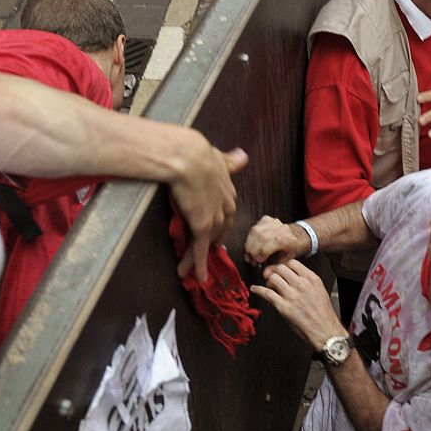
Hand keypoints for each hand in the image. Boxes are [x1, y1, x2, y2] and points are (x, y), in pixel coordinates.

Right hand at [172, 140, 247, 281]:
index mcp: (229, 194)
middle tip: (204, 256)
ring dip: (199, 260)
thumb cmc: (198, 152)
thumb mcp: (218, 157)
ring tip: (192, 273)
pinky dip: (198, 265)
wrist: (188, 156)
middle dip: (211, 244)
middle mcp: (226, 209)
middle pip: (219, 232)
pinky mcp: (201, 226)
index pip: (226, 215)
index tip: (214, 235)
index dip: (219, 226)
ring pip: (206, 244)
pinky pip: (198, 250)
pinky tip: (197, 277)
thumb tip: (243, 156)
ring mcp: (214, 219)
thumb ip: (230, 161)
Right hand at [244, 217, 310, 274]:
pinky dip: (250, 236)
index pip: (267, 246)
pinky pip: (254, 227)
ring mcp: (273, 222)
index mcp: (287, 239)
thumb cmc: (292, 248)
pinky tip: (251, 244)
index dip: (259, 254)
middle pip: (260, 238)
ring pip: (255, 231)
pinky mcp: (267, 219)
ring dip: (249, 244)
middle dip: (252, 250)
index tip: (257, 262)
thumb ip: (275, 267)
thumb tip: (265, 274)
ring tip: (249, 254)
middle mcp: (280, 229)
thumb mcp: (287, 260)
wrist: (297, 235)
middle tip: (251, 260)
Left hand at [250, 260, 344, 349]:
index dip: (284, 266)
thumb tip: (294, 278)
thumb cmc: (324, 314)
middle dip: (275, 272)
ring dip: (268, 281)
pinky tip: (255, 289)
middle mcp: (301, 284)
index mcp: (312, 279)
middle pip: (280, 268)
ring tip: (269, 287)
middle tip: (273, 278)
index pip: (292, 263)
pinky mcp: (284, 307)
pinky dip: (258, 290)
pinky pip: (267, 293)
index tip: (281, 271)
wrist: (325, 330)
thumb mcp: (320, 291)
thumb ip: (308, 282)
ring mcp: (292, 295)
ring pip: (273, 278)